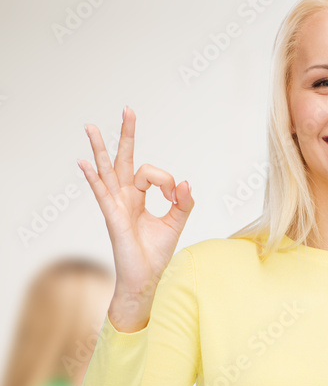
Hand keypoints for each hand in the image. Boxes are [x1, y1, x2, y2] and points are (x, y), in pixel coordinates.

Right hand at [78, 107, 194, 330]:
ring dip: (100, 147)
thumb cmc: (156, 251)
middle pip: (123, 159)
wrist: (146, 276)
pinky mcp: (113, 217)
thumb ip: (183, 202)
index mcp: (138, 197)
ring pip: (107, 170)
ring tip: (91, 126)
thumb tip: (185, 183)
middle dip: (126, 134)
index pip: (151, 173)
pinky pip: (102, 193)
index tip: (175, 194)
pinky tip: (84, 163)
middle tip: (128, 109)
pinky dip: (94, 178)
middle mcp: (124, 197)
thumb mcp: (176, 222)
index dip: (166, 180)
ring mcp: (116, 205)